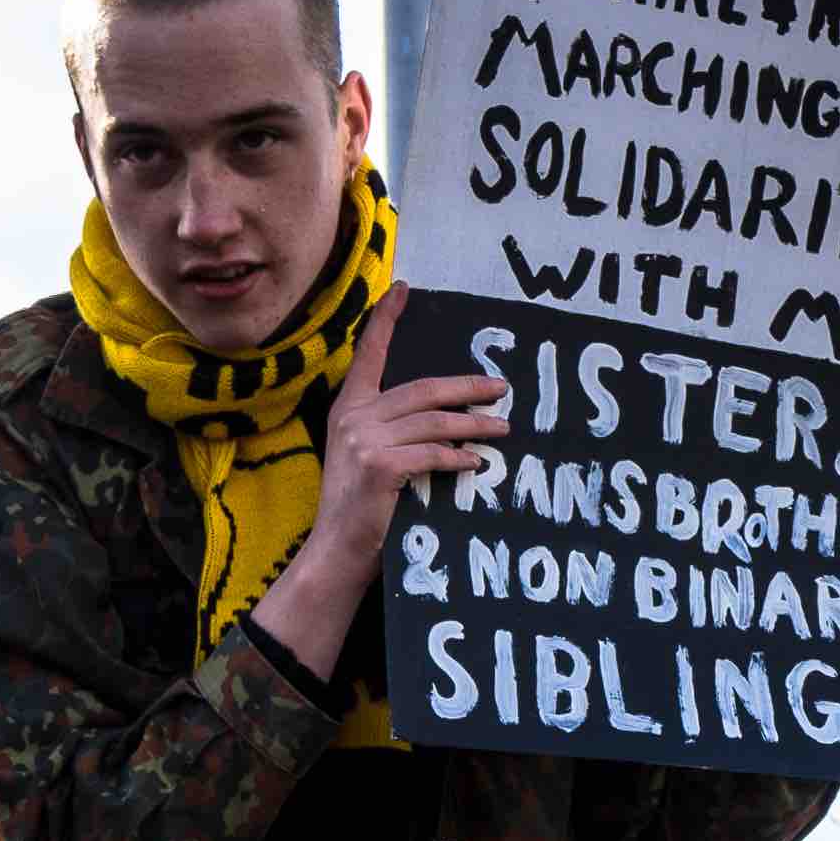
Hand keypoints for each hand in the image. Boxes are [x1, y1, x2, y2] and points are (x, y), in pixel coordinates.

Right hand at [316, 293, 512, 540]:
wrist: (337, 550)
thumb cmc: (360, 507)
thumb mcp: (368, 457)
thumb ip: (393, 431)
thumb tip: (444, 416)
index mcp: (348, 408)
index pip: (369, 353)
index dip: (386, 319)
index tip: (403, 289)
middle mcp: (353, 417)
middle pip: (422, 388)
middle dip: (467, 387)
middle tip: (501, 387)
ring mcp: (364, 440)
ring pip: (434, 421)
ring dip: (474, 425)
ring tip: (502, 429)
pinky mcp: (380, 465)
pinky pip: (432, 454)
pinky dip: (459, 458)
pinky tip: (477, 463)